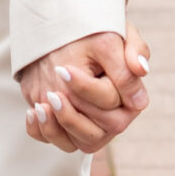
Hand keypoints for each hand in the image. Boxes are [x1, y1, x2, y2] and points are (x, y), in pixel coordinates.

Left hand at [18, 26, 150, 153]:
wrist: (70, 32)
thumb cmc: (97, 32)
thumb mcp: (115, 33)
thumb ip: (135, 48)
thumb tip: (141, 70)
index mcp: (130, 98)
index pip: (110, 103)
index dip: (87, 89)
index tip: (65, 70)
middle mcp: (112, 118)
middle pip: (95, 132)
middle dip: (72, 112)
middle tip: (54, 91)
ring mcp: (89, 126)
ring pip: (74, 143)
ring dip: (56, 127)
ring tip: (43, 105)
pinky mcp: (66, 127)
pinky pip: (54, 140)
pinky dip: (41, 131)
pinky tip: (33, 112)